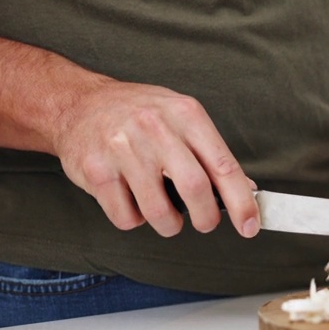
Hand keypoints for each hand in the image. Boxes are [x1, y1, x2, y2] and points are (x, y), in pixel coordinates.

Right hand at [50, 78, 259, 238]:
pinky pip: (127, 218)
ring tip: (163, 211)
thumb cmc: (137, 113)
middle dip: (206, 218)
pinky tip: (131, 200)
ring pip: (160, 213)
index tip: (250, 225)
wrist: (78, 104)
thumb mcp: (180, 117)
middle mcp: (155, 128)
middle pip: (195, 190)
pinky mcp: (97, 172)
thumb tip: (245, 189)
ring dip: (169, 225)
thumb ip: (210, 152)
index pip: (223, 165)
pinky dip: (134, 219)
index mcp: (185, 114)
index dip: (241, 202)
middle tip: (204, 222)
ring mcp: (123, 150)